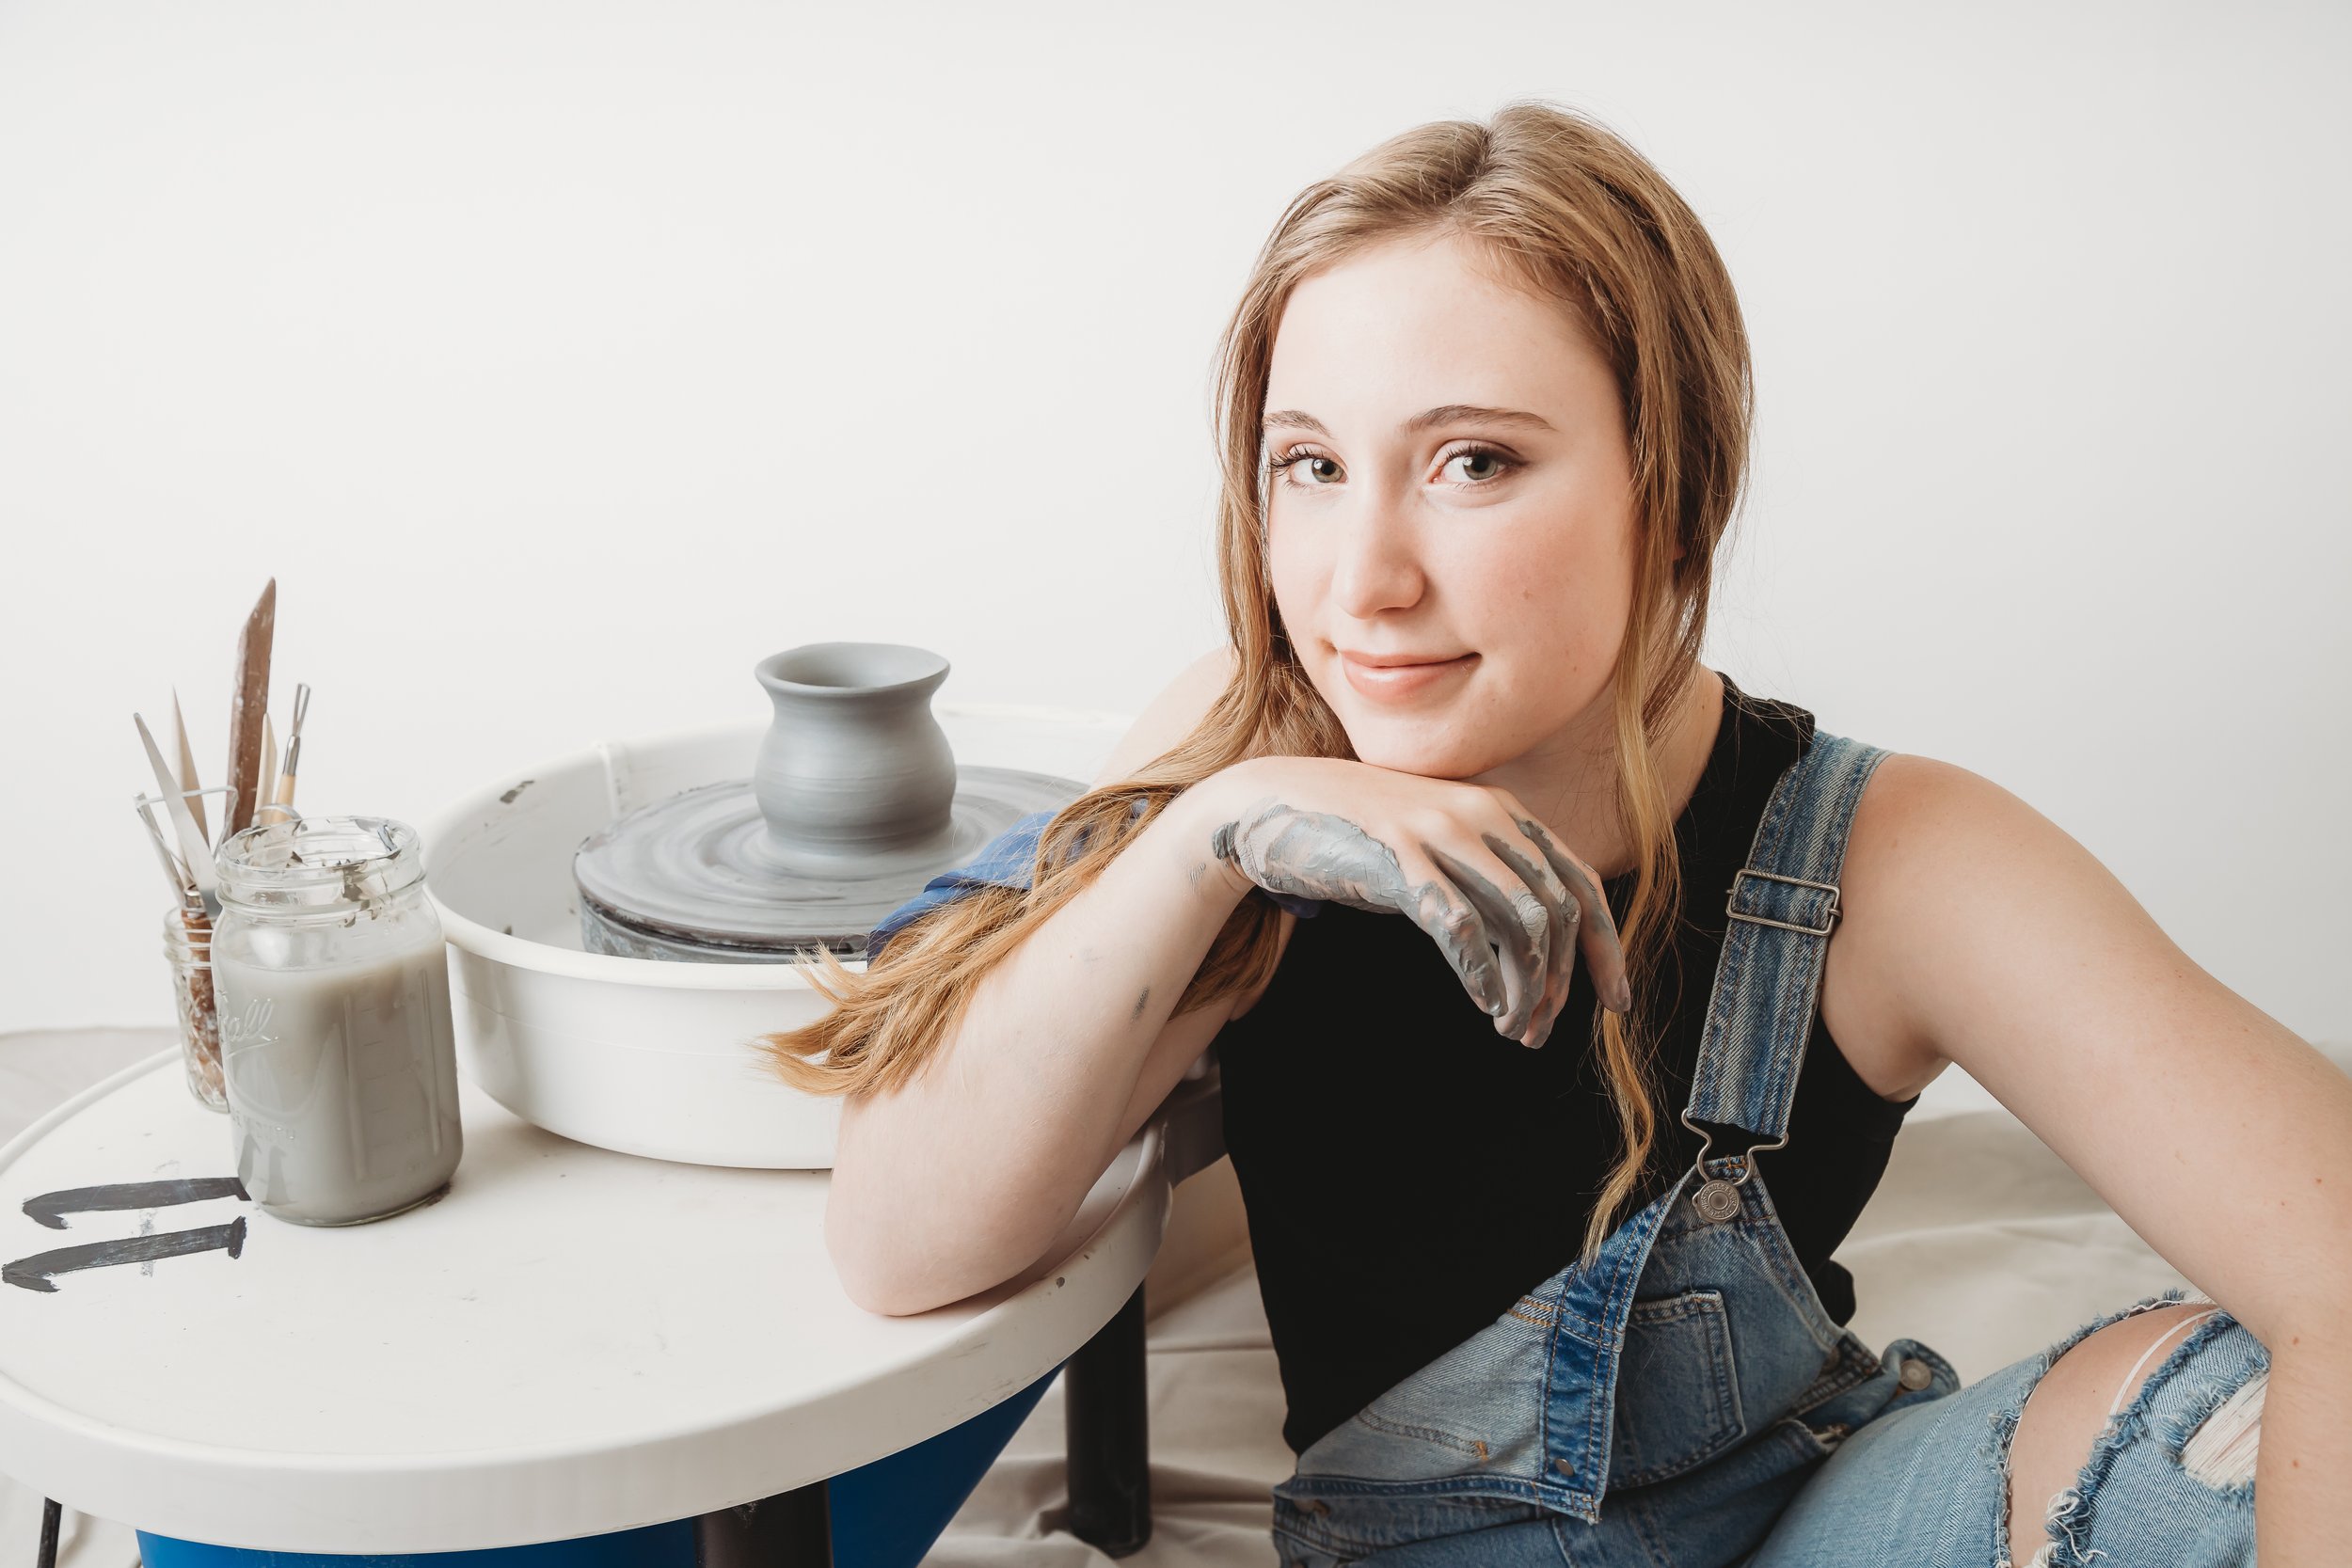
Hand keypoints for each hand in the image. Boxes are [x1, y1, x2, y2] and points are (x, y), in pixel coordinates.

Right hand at [1202, 757, 1632, 1048]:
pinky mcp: (1401, 859)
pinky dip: (1480, 973)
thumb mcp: (1438, 843)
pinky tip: (1481, 1002)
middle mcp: (1482, 815)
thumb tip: (1534, 942)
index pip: (1580, 883)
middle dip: (1558, 983)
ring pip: (1519, 922)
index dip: (1605, 949)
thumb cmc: (1358, 834)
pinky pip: (1460, 925)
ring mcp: (1441, 833)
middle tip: (1537, 1031)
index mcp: (1502, 811)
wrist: (1274, 802)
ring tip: (1509, 1027)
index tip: (1615, 1002)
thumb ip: (1486, 873)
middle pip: (1556, 911)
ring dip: (1523, 987)